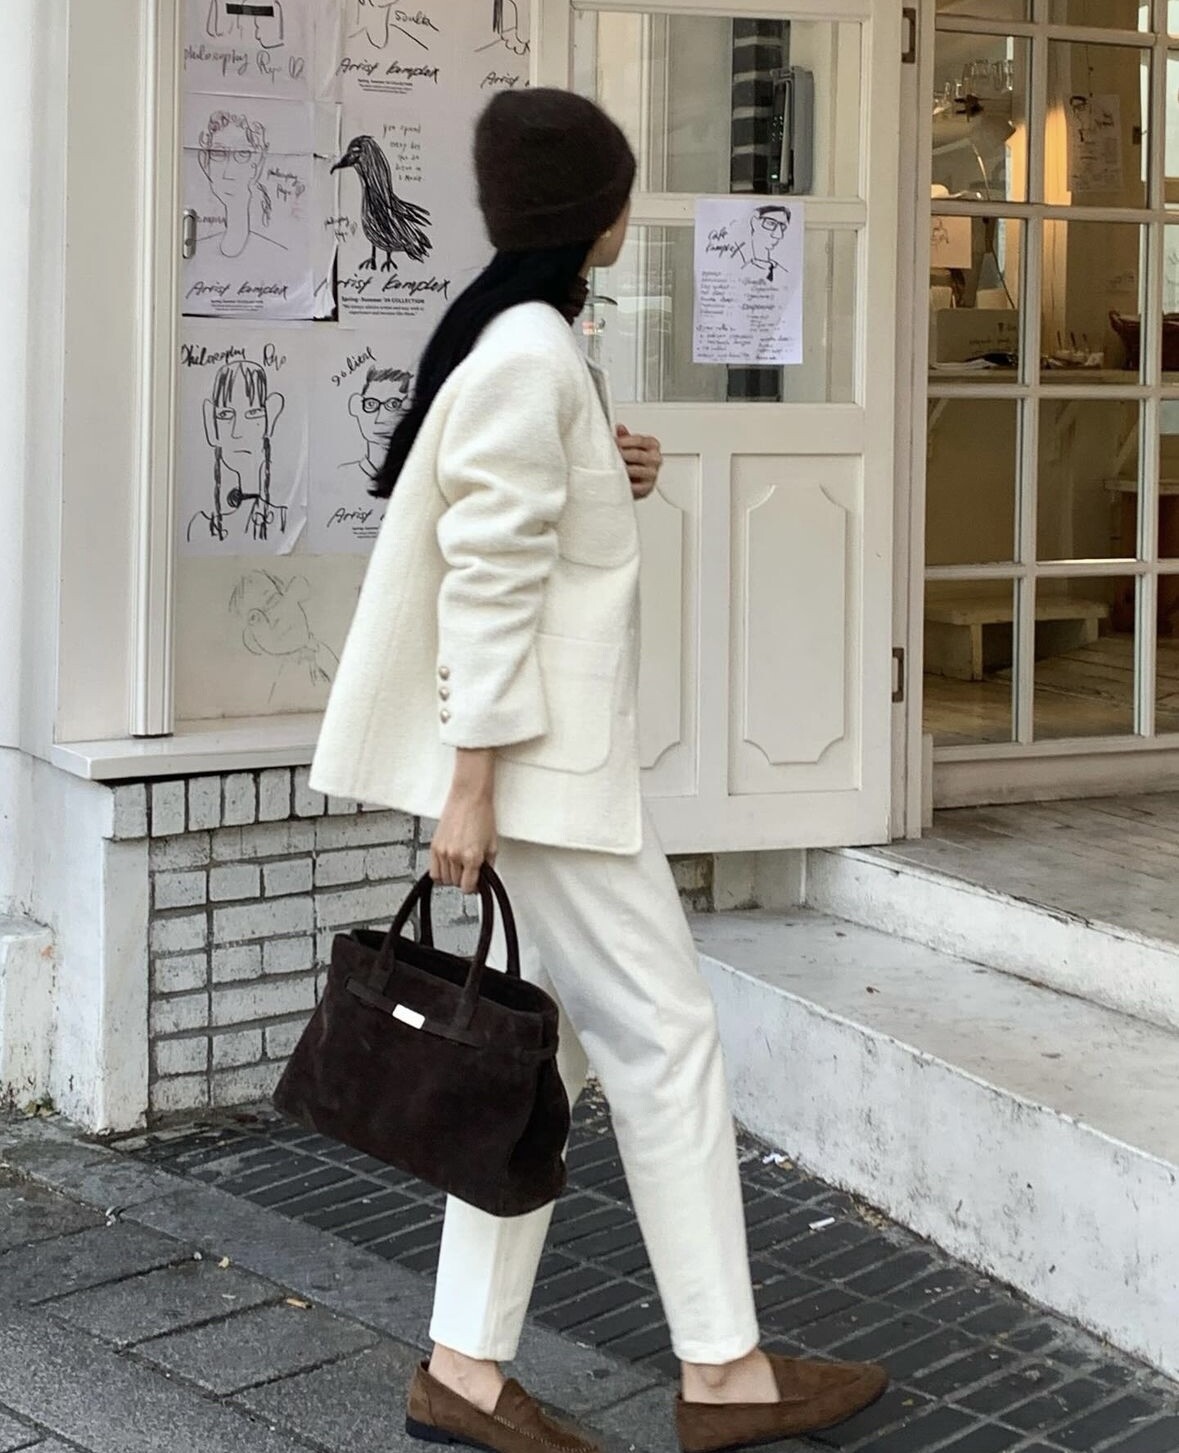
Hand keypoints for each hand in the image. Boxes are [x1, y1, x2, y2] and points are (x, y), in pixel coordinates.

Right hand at [430, 749, 496, 893]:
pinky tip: (448, 865)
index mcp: (472, 857)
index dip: (473, 887)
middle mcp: (455, 856)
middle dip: (464, 879)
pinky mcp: (434, 846)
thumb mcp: (492, 844)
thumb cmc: (482, 815)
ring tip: (460, 866)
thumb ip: (488, 866)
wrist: (469, 797)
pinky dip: (440, 872)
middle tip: (470, 870)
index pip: (468, 887)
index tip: (476, 884)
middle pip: (455, 884)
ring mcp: (443, 851)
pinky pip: (433, 871)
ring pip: (444, 879)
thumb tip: (484, 879)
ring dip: (452, 876)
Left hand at [616, 425, 661, 500]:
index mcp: (653, 445)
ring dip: (621, 469)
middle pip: (637, 454)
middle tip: (608, 455)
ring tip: (610, 467)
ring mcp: (652, 474)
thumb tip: (619, 427)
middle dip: (621, 454)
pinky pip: (635, 485)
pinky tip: (617, 479)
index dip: (624, 441)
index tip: (613, 442)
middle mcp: (655, 459)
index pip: (639, 440)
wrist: (635, 482)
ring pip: (635, 469)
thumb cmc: (633, 462)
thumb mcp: (630, 446)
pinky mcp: (647, 487)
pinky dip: (625, 482)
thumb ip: (625, 437)